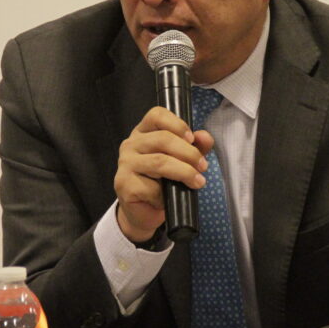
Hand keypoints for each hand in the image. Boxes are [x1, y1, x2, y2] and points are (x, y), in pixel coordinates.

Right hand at [114, 106, 213, 242]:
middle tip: (203, 166)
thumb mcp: (184, 161)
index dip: (177, 124)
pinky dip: (166, 194)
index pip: (157, 115)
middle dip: (188, 152)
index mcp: (144, 133)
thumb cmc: (164, 183)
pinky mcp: (124, 184)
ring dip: (184, 172)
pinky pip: (151, 187)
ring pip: (159, 162)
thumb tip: (205, 137)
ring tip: (197, 181)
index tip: (192, 138)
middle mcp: (131, 144)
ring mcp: (125, 164)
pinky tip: (170, 199)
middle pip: (162, 139)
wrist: (146, 212)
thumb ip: (196, 147)